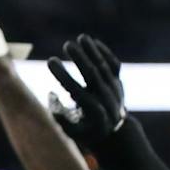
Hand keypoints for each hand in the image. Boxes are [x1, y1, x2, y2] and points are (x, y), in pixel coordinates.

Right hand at [45, 34, 127, 149]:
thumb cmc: (85, 131)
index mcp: (92, 112)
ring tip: (81, 37)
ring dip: (92, 51)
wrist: (113, 132)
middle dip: (79, 58)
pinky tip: (93, 42)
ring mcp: (114, 89)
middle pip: (92, 74)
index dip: (62, 74)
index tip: (50, 60)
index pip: (75, 89)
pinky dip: (105, 52)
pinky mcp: (118, 82)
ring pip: (104, 66)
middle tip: (67, 44)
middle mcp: (105, 98)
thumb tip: (51, 94)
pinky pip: (114, 64)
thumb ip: (59, 115)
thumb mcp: (70, 131)